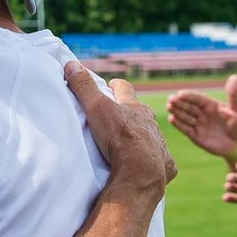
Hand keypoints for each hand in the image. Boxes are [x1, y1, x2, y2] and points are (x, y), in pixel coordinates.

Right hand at [65, 60, 177, 194]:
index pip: (125, 88)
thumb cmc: (119, 137)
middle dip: (129, 112)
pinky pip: (160, 158)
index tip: (109, 86)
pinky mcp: (165, 163)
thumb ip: (84, 87)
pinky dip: (152, 159)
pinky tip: (144, 165)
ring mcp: (159, 142)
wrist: (142, 172)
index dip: (116, 86)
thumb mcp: (96, 108)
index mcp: (135, 107)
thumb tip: (71, 65)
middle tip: (116, 117)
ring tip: (128, 144)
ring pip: (150, 134)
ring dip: (140, 136)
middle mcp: (150, 122)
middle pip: (139, 111)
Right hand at [166, 74, 236, 159]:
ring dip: (176, 111)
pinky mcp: (195, 136)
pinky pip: (185, 129)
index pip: (197, 98)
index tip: (180, 93)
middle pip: (188, 106)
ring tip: (169, 107)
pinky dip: (178, 124)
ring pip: (185, 116)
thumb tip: (235, 76)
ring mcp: (198, 124)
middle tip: (170, 99)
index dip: (189, 96)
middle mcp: (202, 113)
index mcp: (210, 105)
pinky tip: (171, 119)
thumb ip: (233, 95)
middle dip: (179, 103)